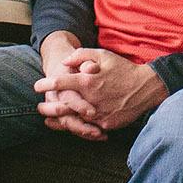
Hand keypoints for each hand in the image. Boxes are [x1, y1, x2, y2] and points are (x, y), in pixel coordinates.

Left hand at [36, 46, 167, 135]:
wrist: (146, 87)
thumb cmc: (123, 69)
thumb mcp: (104, 55)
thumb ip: (82, 55)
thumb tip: (64, 62)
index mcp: (88, 80)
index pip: (60, 83)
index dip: (45, 84)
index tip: (36, 86)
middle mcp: (91, 98)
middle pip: (62, 106)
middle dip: (48, 107)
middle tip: (39, 107)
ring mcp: (98, 113)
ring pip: (74, 119)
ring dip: (60, 119)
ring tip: (50, 119)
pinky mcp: (106, 124)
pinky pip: (90, 127)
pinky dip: (81, 125)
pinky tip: (74, 124)